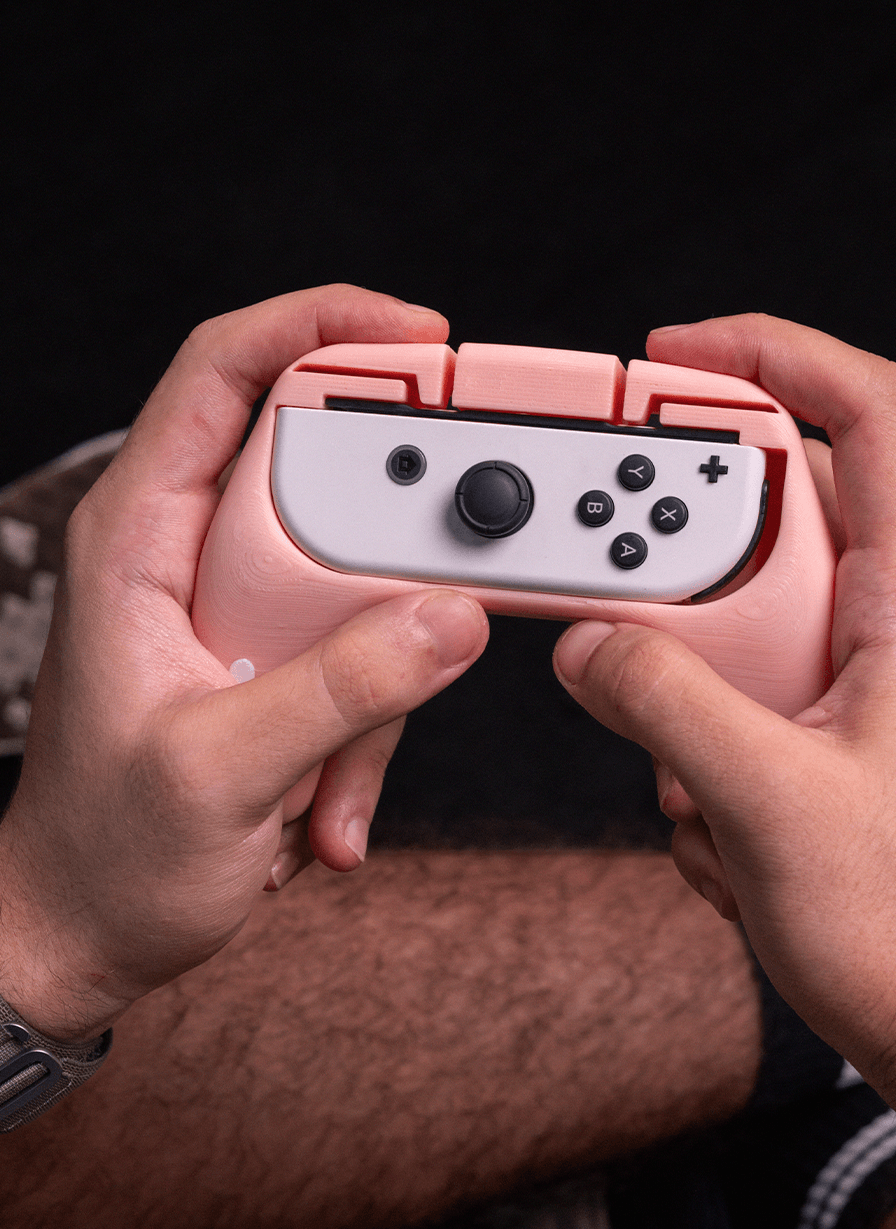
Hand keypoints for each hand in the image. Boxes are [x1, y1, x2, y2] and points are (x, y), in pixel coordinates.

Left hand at [0, 286, 487, 1041]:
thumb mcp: (220, 773)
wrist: (86, 932)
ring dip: (385, 670)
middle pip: (325, 462)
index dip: (321, 323)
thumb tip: (448, 618)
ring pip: (367, 569)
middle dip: (396, 525)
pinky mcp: (288, 655)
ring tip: (333, 776)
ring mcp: (248, 604)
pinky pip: (371, 647)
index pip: (222, 369)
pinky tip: (328, 806)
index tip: (421, 337)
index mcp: (141, 535)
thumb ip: (343, 691)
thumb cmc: (104, 854)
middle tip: (451, 568)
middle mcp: (195, 549)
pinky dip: (375, 725)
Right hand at [553, 314, 895, 1221]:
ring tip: (697, 776)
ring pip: (737, 617)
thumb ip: (665, 705)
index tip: (678, 353)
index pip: (867, 416)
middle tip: (627, 608)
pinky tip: (727, 832)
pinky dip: (701, 749)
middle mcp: (890, 624)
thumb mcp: (771, 807)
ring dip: (686, 684)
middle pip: (771, 514)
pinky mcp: (823, 733)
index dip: (774, 354)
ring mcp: (854, 681)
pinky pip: (734, 694)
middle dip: (685, 564)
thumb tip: (591, 644)